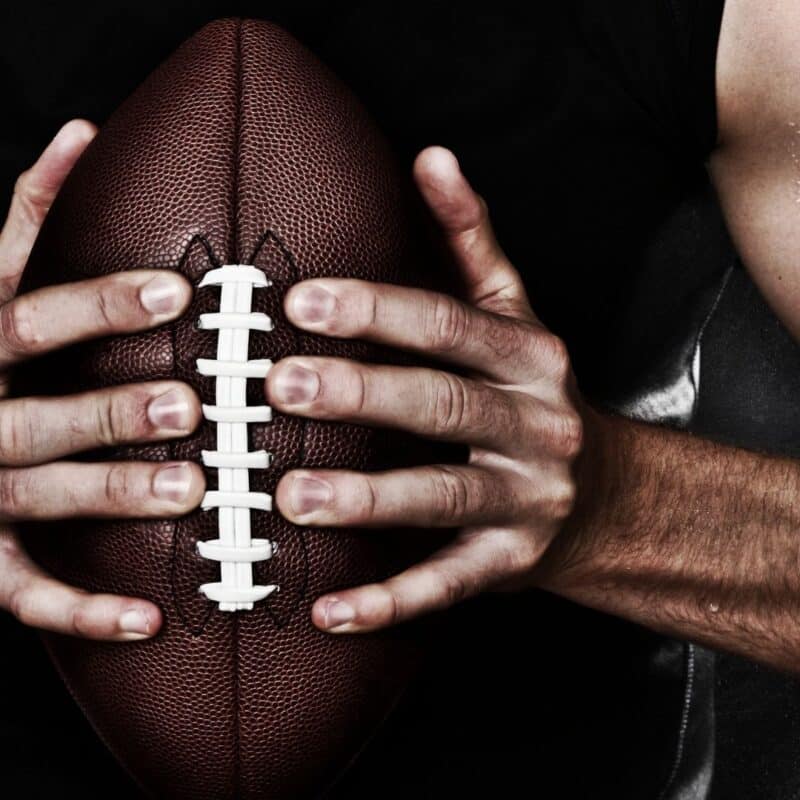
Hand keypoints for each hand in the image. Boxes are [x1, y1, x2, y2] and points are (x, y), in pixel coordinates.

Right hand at [0, 121, 204, 640]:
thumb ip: (25, 214)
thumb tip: (81, 130)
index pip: (32, 315)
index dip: (100, 302)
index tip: (180, 293)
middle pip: (39, 412)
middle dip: (112, 409)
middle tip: (190, 405)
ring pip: (41, 495)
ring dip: (112, 494)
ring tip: (190, 492)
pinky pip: (26, 591)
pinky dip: (82, 609)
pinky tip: (150, 618)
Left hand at [267, 147, 589, 632]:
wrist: (611, 498)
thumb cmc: (535, 394)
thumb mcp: (516, 314)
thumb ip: (472, 239)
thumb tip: (430, 154)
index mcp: (530, 356)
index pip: (449, 324)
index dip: (378, 311)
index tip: (300, 303)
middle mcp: (537, 424)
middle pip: (443, 404)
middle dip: (361, 393)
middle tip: (278, 386)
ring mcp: (529, 499)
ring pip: (445, 495)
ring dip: (369, 499)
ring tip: (291, 498)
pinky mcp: (513, 564)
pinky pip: (449, 583)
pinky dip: (391, 601)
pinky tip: (331, 611)